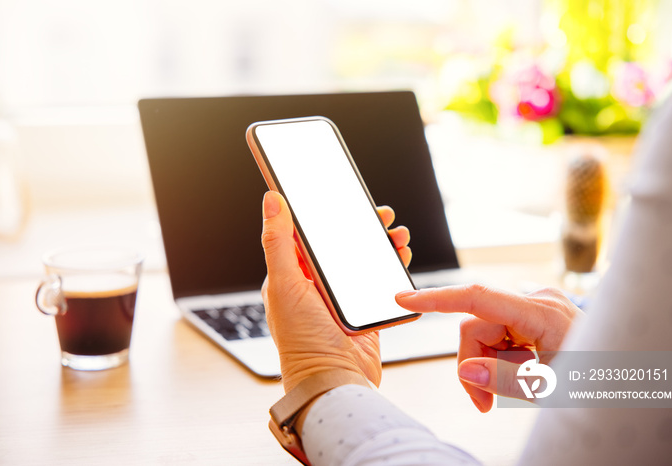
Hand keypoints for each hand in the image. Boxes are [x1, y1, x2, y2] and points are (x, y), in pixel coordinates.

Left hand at [261, 191, 410, 391]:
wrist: (335, 383)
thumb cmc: (303, 342)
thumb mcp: (285, 285)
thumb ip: (278, 242)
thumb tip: (271, 200)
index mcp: (292, 277)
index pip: (307, 236)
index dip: (324, 215)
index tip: (341, 197)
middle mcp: (316, 287)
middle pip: (340, 246)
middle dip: (360, 227)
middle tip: (380, 214)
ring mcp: (341, 300)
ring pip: (363, 261)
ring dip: (380, 245)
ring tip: (396, 234)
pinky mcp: (364, 313)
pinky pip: (380, 282)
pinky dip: (391, 267)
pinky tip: (400, 256)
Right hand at [395, 285, 582, 411]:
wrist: (629, 381)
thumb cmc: (598, 384)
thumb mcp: (549, 390)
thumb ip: (503, 378)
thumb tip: (466, 369)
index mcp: (543, 313)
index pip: (478, 298)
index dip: (437, 299)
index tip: (404, 300)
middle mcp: (538, 300)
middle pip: (477, 325)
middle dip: (474, 363)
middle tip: (483, 403)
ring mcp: (538, 306)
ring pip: (486, 332)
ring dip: (489, 364)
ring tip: (512, 391)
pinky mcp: (538, 314)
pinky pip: (502, 333)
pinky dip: (502, 357)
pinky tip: (521, 373)